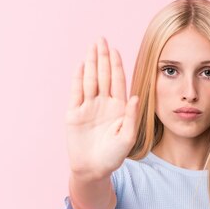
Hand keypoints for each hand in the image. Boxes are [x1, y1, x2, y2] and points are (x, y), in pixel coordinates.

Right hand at [65, 37, 139, 178]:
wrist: (93, 169)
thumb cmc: (113, 157)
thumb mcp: (127, 138)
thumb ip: (132, 117)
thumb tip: (136, 97)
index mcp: (119, 107)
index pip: (117, 81)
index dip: (116, 65)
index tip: (115, 50)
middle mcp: (103, 103)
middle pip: (103, 75)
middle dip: (102, 57)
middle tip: (101, 39)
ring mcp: (88, 107)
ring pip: (89, 80)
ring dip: (90, 63)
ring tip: (91, 46)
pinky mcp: (74, 113)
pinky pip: (76, 92)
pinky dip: (77, 78)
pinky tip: (80, 65)